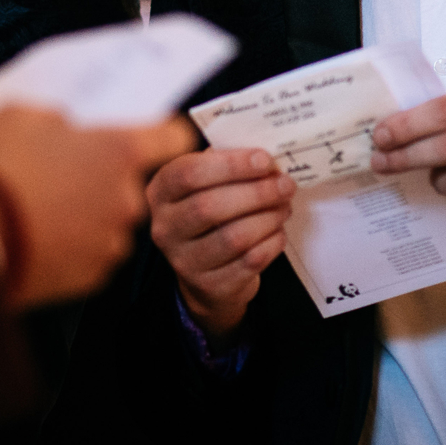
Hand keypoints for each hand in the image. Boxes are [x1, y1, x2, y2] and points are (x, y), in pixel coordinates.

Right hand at [0, 106, 193, 309]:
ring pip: (110, 219)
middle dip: (103, 176)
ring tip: (43, 206)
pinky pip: (91, 251)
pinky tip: (39, 233)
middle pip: (132, 182)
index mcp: (120, 151)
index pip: (173, 137)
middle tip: (63, 171)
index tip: (151, 134)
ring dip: (88, 211)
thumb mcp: (26, 116)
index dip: (161, 133)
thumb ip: (64, 119)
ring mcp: (110, 241)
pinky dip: (72, 243)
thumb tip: (70, 125)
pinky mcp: (90, 275)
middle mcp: (127, 198)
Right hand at [147, 148, 293, 339]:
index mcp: (160, 192)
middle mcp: (164, 227)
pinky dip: (271, 243)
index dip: (230, 165)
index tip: (264, 159)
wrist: (205, 274)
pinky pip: (248, 262)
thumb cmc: (210, 215)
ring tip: (284, 207)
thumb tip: (264, 159)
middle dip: (256, 192)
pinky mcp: (209, 285)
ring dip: (267, 218)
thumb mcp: (206, 186)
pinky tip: (279, 232)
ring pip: (233, 237)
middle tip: (285, 184)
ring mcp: (184, 260)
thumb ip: (226, 167)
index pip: (188, 173)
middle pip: (210, 206)